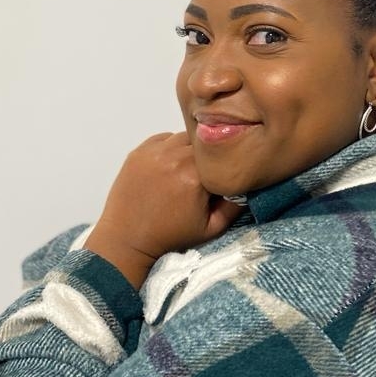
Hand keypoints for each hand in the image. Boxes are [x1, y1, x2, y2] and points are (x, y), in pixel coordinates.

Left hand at [87, 132, 242, 288]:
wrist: (127, 239)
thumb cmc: (171, 236)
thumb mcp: (211, 229)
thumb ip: (234, 207)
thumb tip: (249, 184)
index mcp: (195, 177)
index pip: (221, 156)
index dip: (225, 164)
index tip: (222, 176)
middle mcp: (175, 158)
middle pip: (204, 143)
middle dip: (208, 156)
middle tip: (203, 173)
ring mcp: (154, 152)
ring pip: (184, 137)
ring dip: (190, 149)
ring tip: (186, 169)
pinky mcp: (139, 151)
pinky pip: (164, 138)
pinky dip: (171, 147)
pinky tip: (170, 165)